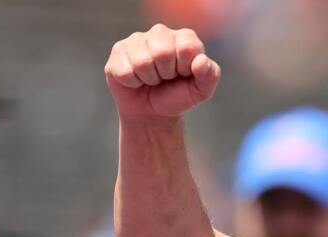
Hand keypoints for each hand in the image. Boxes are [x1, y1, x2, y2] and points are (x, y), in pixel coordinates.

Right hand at [104, 24, 220, 120]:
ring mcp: (137, 40)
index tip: (184, 74)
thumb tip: (201, 61)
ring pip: (142, 61)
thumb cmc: (178, 96)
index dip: (185, 68)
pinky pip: (125, 71)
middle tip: (166, 78)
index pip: (187, 47)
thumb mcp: (201, 91)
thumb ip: (210, 76)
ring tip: (152, 79)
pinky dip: (133, 83)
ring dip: (149, 79)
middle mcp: (161, 33)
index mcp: (185, 38)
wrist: (153, 112)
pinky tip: (137, 80)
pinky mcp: (118, 51)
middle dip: (166, 74)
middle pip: (162, 52)